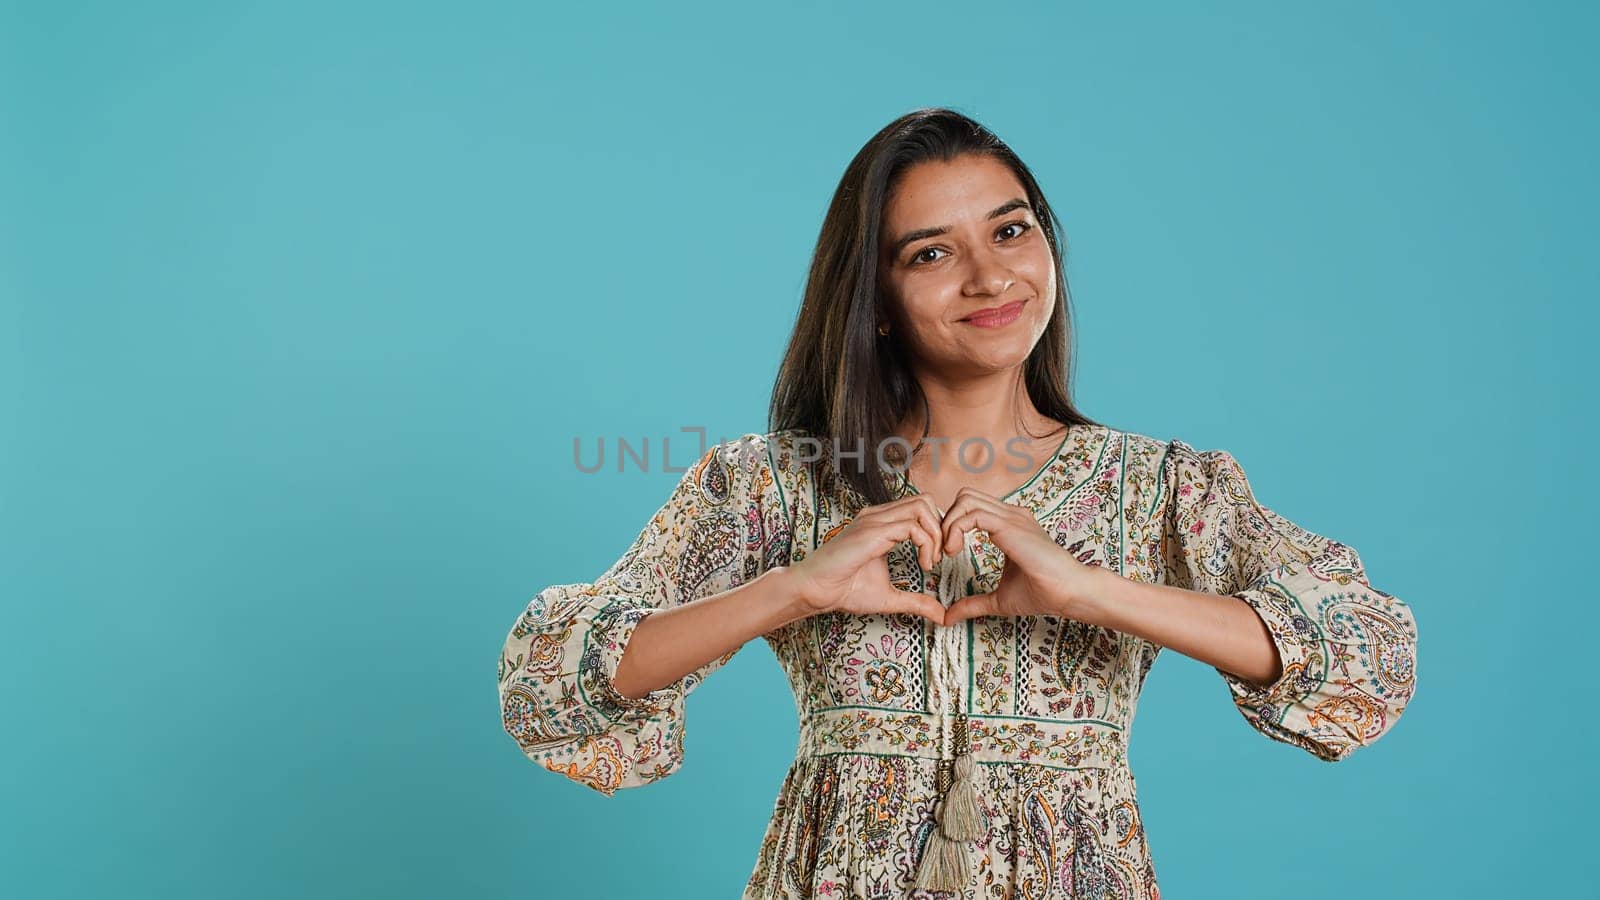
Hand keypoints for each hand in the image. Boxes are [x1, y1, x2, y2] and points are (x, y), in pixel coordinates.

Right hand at [788, 495, 948, 625]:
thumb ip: (916, 602)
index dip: (937, 530)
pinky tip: (923, 565)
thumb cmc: (843, 590)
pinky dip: (926, 544)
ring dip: (936, 534)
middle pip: (925, 500)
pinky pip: (912, 526)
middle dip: (941, 527)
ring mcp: (874, 520)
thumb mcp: (889, 597)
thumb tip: (942, 615)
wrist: (814, 590)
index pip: (920, 508)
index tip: (936, 559)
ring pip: (922, 507)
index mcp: (881, 523)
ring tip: (931, 561)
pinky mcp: (872, 531)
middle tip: (940, 556)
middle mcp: (878, 516)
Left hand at [940, 487, 1101, 624]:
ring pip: (965, 499)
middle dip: (946, 519)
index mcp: (1009, 526)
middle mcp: (1010, 515)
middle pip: (965, 496)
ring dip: (948, 524)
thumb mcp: (998, 600)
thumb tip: (948, 617)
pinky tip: (955, 552)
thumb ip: (972, 604)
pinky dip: (955, 529)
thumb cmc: (1043, 594)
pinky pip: (972, 514)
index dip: (952, 526)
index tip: (946, 554)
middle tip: (944, 551)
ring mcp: (1011, 517)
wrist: (1069, 593)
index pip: (971, 507)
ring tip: (948, 553)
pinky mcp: (1010, 525)